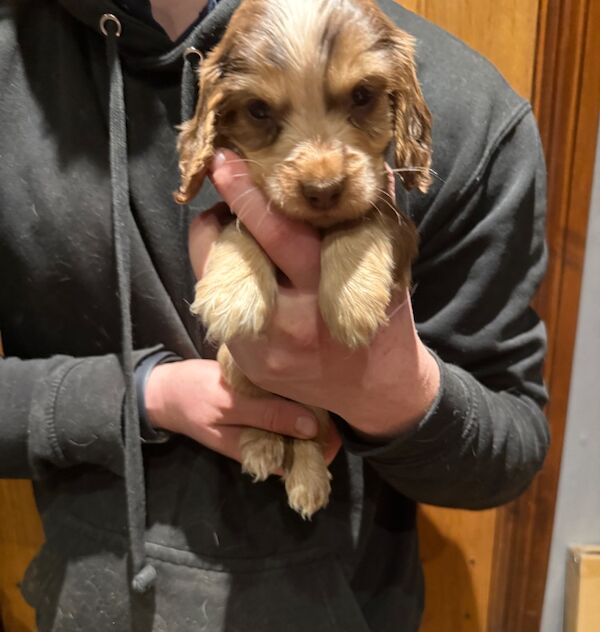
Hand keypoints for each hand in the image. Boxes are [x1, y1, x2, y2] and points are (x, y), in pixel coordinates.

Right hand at [145, 358, 340, 465]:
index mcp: (258, 452)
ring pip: (297, 427)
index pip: (301, 462)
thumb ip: (269, 415)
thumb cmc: (195, 395)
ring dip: (313, 413)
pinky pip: (284, 412)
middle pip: (303, 444)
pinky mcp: (259, 411)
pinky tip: (307, 384)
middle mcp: (265, 444)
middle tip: (337, 401)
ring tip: (327, 390)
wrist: (166, 389)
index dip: (322, 449)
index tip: (339, 429)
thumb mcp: (229, 404)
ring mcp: (262, 428)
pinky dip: (297, 401)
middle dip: (323, 430)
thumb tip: (312, 427)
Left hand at [192, 150, 439, 438]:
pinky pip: (222, 311)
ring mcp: (264, 350)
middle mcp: (291, 324)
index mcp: (328, 294)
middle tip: (219, 172)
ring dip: (218, 246)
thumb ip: (372, 223)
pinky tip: (243, 267)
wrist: (377, 390)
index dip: (249, 196)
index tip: (228, 160)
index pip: (280, 236)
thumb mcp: (386, 272)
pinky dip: (226, 281)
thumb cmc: (383, 322)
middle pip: (238, 258)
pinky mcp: (248, 364)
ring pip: (218, 284)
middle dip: (222, 212)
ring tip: (232, 223)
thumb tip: (367, 167)